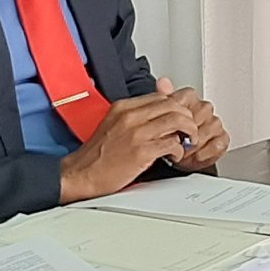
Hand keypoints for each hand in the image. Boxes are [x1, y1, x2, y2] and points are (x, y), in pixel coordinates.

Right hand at [57, 91, 197, 202]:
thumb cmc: (97, 155)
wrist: (81, 174)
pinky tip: (174, 156)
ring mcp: (136, 133)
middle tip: (188, 130)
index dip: (176, 107)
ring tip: (186, 142)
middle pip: (172, 105)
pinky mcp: (141, 152)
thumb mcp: (114, 125)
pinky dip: (179, 150)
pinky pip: (172, 143)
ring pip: (177, 120)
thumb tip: (157, 113)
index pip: (161, 96)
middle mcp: (131, 116)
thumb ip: (135, 116)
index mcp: (124, 107)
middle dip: (187, 117)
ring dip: (188, 131)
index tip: (180, 118)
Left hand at [156, 77, 228, 171]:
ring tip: (184, 152)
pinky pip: (218, 144)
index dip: (177, 119)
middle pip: (199, 116)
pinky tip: (196, 155)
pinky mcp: (223, 138)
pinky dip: (205, 152)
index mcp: (189, 98)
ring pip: (209, 129)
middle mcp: (204, 108)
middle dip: (185, 133)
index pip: (187, 100)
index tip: (169, 129)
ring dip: (195, 144)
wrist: (176, 157)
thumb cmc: (169, 136)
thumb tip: (163, 81)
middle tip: (176, 143)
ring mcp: (215, 123)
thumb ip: (163, 98)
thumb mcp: (160, 117)